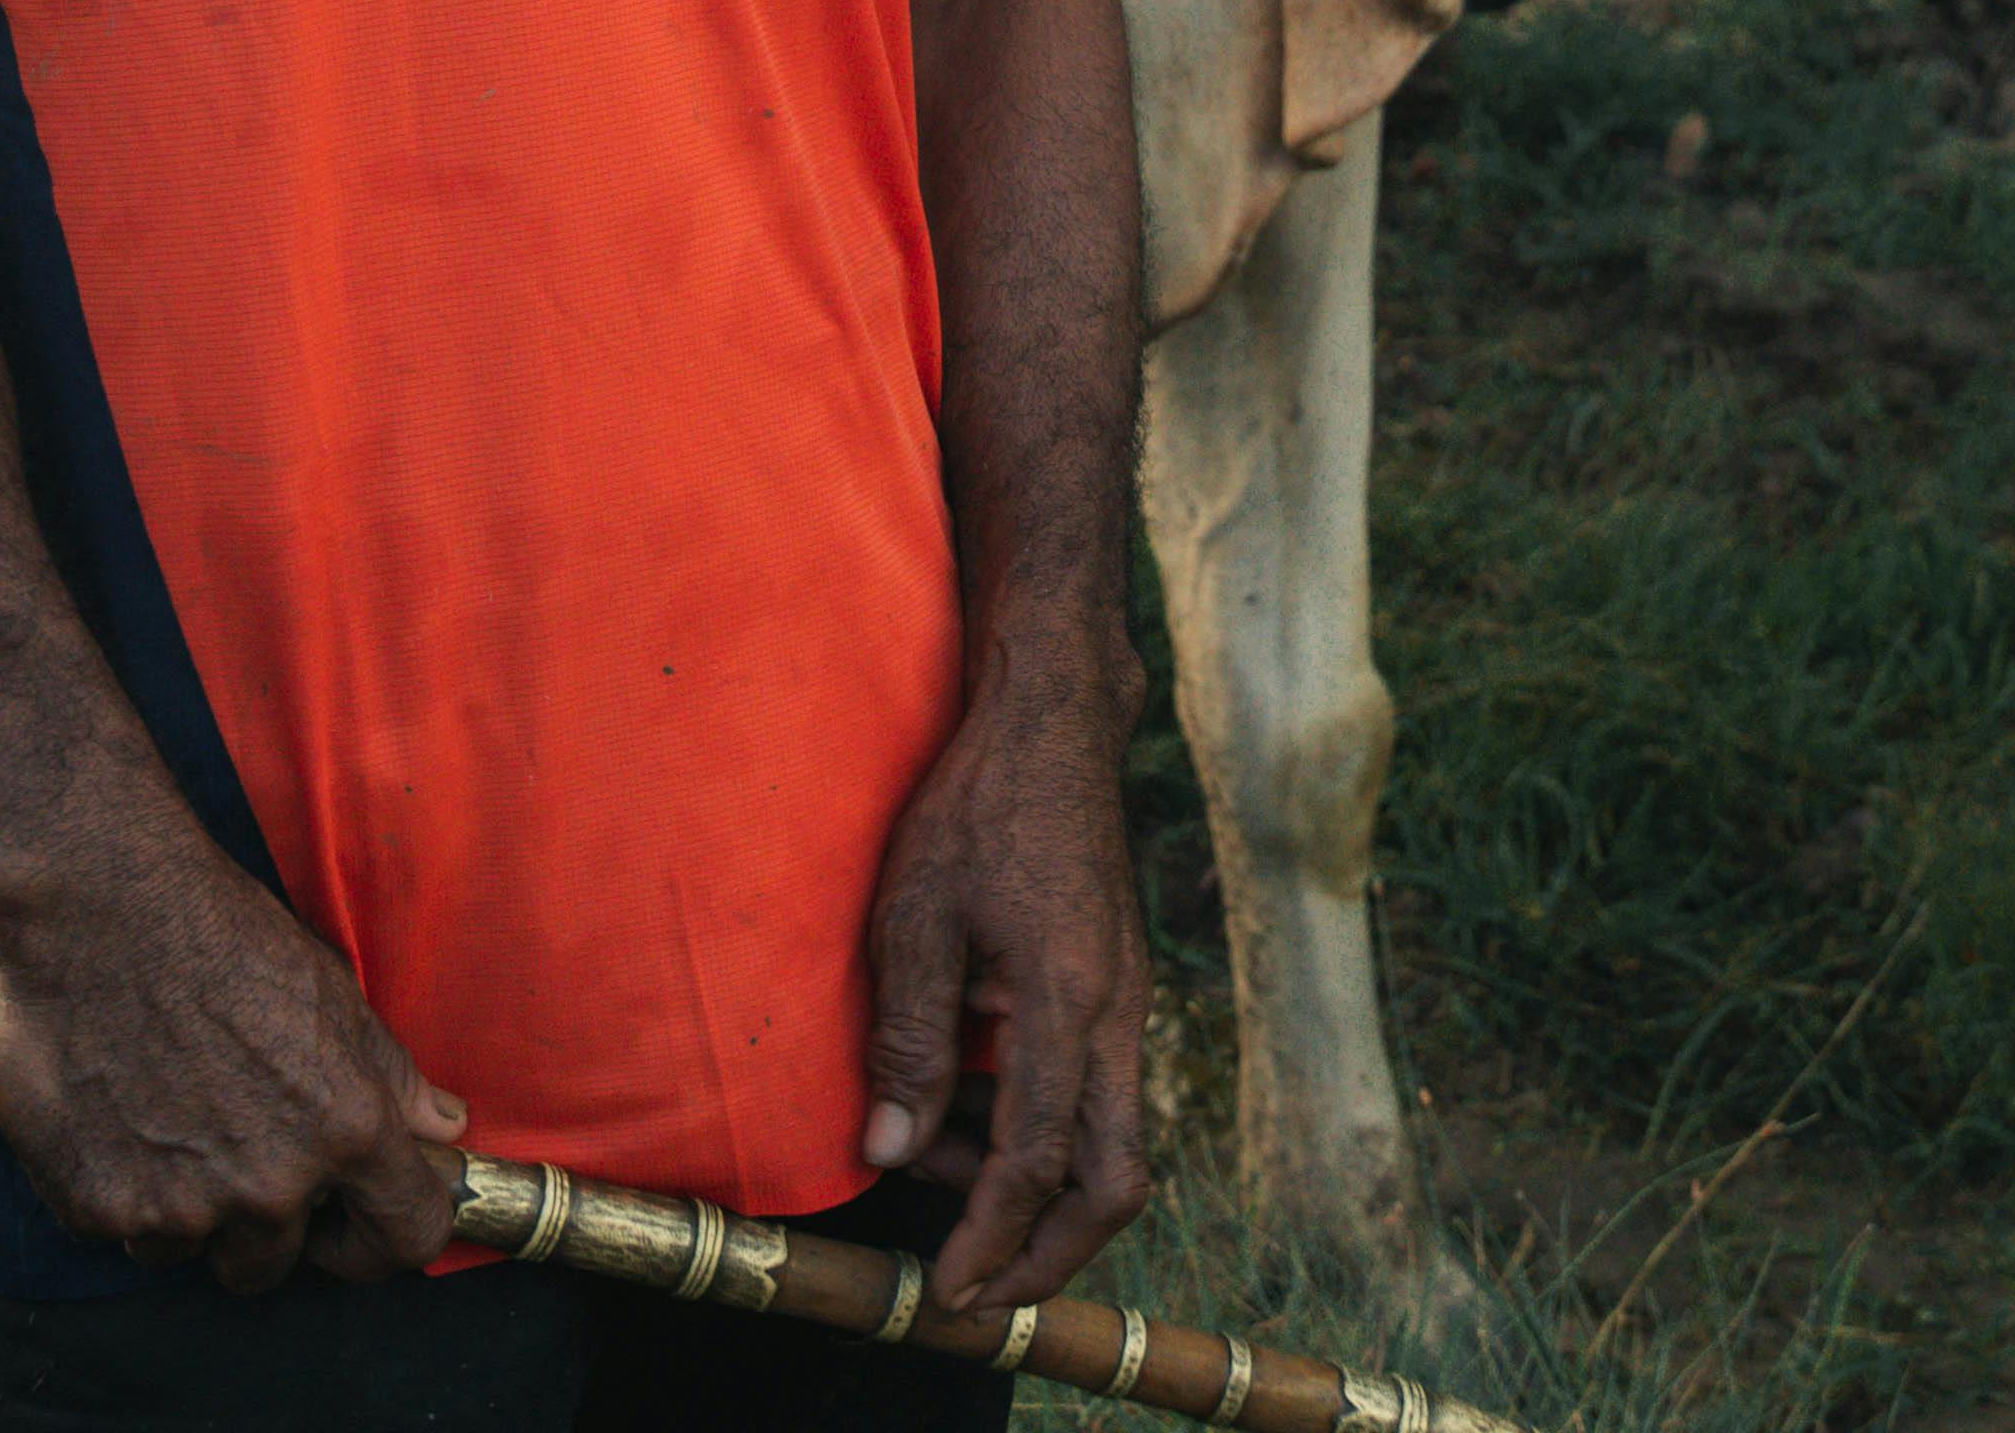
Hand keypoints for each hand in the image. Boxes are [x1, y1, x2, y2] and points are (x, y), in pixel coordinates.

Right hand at [0, 816, 473, 1293]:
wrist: (97, 909)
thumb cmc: (219, 935)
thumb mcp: (332, 994)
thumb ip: (390, 1076)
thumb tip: (441, 1126)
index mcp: (345, 1131)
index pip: (405, 1237)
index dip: (381, 1240)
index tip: (352, 1228)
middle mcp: (268, 1185)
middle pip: (276, 1263)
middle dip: (260, 1224)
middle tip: (228, 1152)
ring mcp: (180, 1206)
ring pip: (190, 1250)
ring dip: (182, 1208)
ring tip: (164, 1118)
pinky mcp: (99, 1207)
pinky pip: (119, 1229)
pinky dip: (116, 1188)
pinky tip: (113, 1114)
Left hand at [855, 615, 1149, 1311]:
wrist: (1054, 722)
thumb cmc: (979, 804)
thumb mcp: (915, 914)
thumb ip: (910, 1039)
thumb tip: (890, 1150)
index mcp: (1070, 1002)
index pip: (1039, 1164)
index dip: (991, 1240)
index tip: (947, 1294)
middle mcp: (1116, 1014)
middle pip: (1113, 1181)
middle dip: (1048, 1250)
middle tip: (973, 1284)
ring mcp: (1124, 1000)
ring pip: (1106, 1140)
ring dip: (1026, 1180)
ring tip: (928, 1155)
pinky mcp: (1113, 985)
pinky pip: (1091, 1090)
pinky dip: (1033, 1124)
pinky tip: (959, 1098)